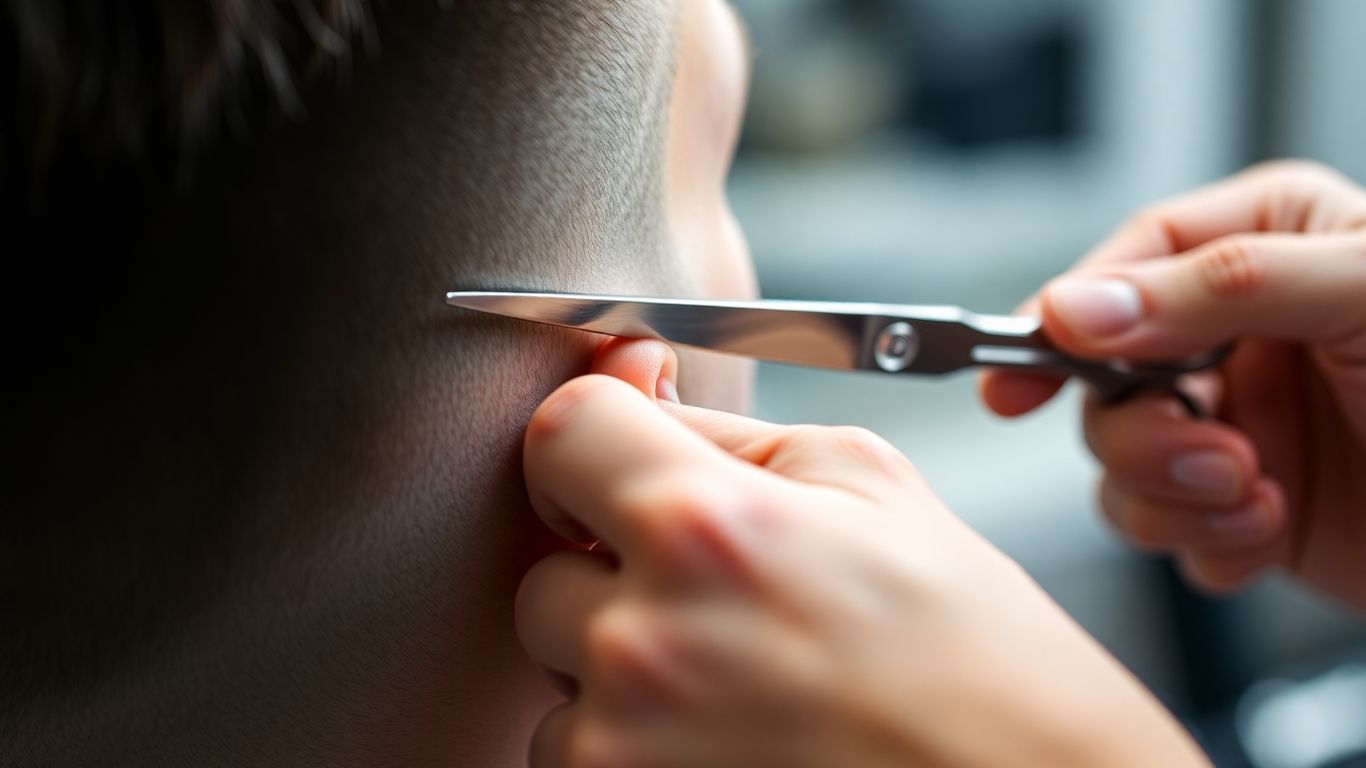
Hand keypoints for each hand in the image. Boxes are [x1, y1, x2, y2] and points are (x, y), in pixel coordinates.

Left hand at [517, 339, 1208, 767]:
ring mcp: (625, 750)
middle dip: (610, 576)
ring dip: (617, 674)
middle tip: (717, 605)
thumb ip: (727, 428)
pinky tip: (725, 742)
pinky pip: (570, 757)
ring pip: (557, 676)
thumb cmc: (976, 658)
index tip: (618, 465)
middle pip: (541, 571)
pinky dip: (629, 748)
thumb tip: (630, 378)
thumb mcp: (870, 487)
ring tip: (736, 688)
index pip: (561, 431)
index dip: (592, 438)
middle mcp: (647, 643)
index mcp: (709, 529)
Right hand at [981, 160, 1365, 607]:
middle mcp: (1241, 340)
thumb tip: (1083, 307)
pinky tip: (1266, 536)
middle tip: (1209, 452)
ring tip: (1252, 496)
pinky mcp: (1252, 510)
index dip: (1065, 316)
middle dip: (1143, 433)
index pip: (1131, 266)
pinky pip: (1173, 533)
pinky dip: (1207, 546)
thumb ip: (1221, 289)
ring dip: (1173, 494)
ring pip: (1125, 464)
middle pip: (1108, 380)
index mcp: (1269, 251)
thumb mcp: (1365, 292)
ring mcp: (1243, 428)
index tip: (1024, 369)